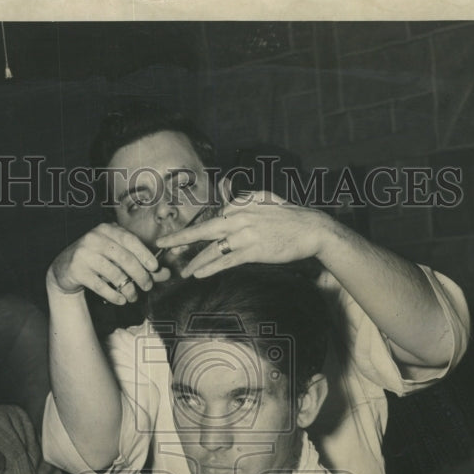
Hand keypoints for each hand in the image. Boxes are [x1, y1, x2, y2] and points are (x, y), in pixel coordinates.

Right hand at [48, 223, 170, 304]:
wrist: (65, 268)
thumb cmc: (98, 261)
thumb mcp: (117, 258)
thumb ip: (142, 264)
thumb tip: (166, 273)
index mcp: (107, 229)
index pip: (130, 240)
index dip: (145, 254)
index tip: (155, 268)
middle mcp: (94, 238)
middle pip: (124, 258)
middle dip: (140, 275)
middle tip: (147, 287)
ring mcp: (84, 253)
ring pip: (114, 274)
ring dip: (128, 289)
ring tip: (133, 297)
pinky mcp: (77, 270)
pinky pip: (100, 286)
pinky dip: (114, 295)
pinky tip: (121, 300)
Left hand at [154, 189, 333, 278]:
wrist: (311, 229)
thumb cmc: (290, 216)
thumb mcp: (265, 199)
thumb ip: (244, 201)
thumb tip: (230, 204)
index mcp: (240, 205)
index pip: (213, 219)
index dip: (196, 231)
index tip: (180, 238)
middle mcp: (239, 217)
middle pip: (203, 229)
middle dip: (180, 238)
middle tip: (162, 245)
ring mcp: (245, 234)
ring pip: (212, 249)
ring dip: (194, 261)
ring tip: (182, 271)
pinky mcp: (252, 250)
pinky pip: (226, 261)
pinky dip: (210, 267)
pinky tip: (198, 274)